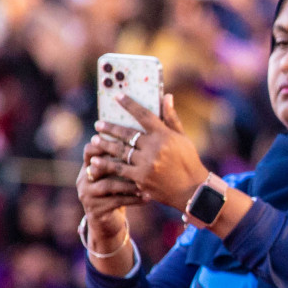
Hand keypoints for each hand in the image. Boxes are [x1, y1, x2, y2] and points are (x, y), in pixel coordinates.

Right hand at [76, 140, 144, 251]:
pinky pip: (116, 202)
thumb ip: (123, 160)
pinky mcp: (95, 210)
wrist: (107, 223)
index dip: (104, 144)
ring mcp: (87, 195)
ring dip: (129, 184)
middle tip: (139, 161)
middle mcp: (83, 179)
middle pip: (98, 166)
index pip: (90, 150)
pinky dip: (133, 199)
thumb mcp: (117, 176)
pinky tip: (147, 197)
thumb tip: (142, 137)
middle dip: (119, 163)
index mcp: (88, 167)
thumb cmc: (117, 194)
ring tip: (146, 183)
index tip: (127, 141)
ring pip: (108, 185)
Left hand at [89, 94, 209, 210]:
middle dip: (110, 128)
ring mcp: (147, 163)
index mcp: (165, 136)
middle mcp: (155, 148)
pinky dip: (106, 164)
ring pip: (120, 151)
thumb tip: (166, 96)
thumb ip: (171, 118)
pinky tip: (95, 160)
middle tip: (98, 124)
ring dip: (105, 144)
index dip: (129, 105)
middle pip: (127, 134)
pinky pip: (120, 169)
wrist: (193, 191)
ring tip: (94, 140)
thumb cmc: (189, 162)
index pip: (144, 115)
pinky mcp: (141, 178)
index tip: (117, 97)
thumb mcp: (183, 139)